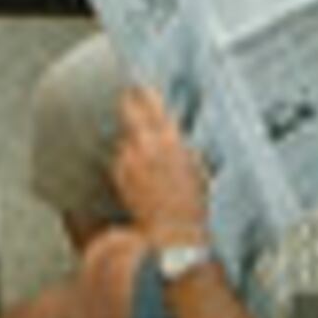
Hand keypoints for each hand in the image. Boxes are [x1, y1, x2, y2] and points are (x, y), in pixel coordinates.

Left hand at [108, 82, 212, 249]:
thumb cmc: (193, 202)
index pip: (151, 102)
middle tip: (129, 99)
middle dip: (129, 103)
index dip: (144, 92)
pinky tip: (141, 175)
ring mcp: (129, 159)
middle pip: (128, 110)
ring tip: (147, 157)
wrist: (173, 231)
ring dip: (133, 141)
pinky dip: (129, 160)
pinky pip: (122, 158)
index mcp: (170, 138)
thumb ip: (181, 144)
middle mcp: (146, 144)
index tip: (141, 86)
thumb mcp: (197, 165)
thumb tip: (172, 131)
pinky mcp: (119, 174)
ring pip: (126, 137)